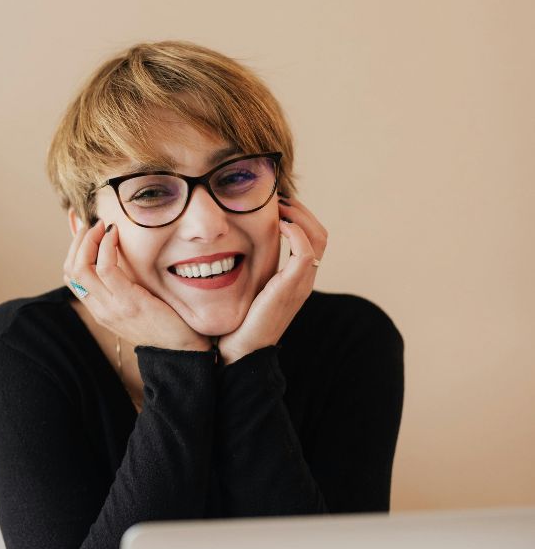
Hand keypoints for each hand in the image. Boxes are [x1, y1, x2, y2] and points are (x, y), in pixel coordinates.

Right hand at [63, 221, 210, 351]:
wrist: (183, 350)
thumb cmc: (166, 323)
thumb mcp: (138, 303)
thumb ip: (126, 285)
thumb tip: (121, 256)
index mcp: (100, 310)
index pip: (71, 277)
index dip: (73, 249)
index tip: (87, 230)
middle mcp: (100, 309)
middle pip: (70, 269)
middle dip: (77, 241)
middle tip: (93, 223)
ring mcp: (111, 307)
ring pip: (81, 267)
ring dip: (89, 239)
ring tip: (102, 225)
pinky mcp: (128, 302)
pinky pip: (106, 268)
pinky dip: (106, 246)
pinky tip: (115, 234)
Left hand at [217, 193, 327, 364]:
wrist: (238, 352)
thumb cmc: (237, 322)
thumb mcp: (245, 288)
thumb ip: (248, 268)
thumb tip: (228, 244)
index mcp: (295, 279)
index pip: (312, 237)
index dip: (298, 215)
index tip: (274, 201)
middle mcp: (303, 280)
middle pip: (320, 232)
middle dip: (300, 209)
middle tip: (276, 196)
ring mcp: (301, 284)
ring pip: (318, 237)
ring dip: (299, 214)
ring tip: (277, 204)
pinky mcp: (292, 288)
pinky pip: (306, 252)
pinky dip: (295, 232)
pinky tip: (277, 223)